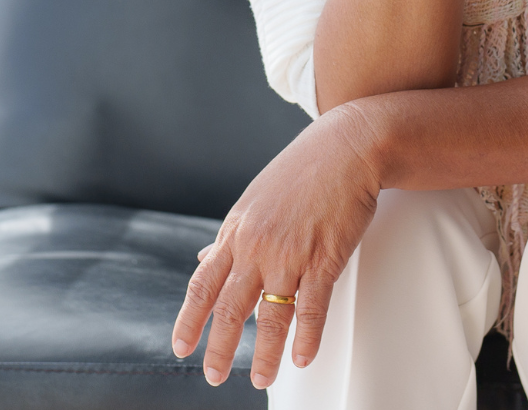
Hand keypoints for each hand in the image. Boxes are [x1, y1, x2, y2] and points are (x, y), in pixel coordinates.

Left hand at [172, 103, 387, 387]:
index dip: (189, 320)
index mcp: (236, 233)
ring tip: (261, 379)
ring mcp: (289, 253)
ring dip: (265, 353)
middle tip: (214, 375)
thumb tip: (203, 257)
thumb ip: (229, 237)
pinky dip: (306, 336)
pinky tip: (302, 357)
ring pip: (271, 315)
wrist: (346, 147)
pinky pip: (312, 306)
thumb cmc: (301, 173)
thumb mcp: (252, 202)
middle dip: (220, 348)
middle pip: (230, 307)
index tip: (181, 347)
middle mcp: (256, 246)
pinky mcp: (324, 257)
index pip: (202, 285)